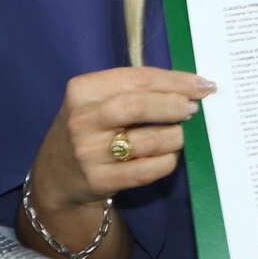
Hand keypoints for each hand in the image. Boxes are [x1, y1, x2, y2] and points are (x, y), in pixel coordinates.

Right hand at [29, 67, 212, 211]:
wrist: (55, 176)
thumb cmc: (87, 130)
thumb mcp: (95, 101)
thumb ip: (133, 90)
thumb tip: (189, 86)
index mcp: (82, 90)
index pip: (136, 78)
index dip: (174, 80)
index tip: (202, 84)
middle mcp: (82, 119)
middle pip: (138, 106)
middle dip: (173, 105)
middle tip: (194, 109)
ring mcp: (88, 152)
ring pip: (146, 140)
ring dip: (174, 136)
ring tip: (182, 135)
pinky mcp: (99, 180)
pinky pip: (145, 170)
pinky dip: (166, 162)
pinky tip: (170, 156)